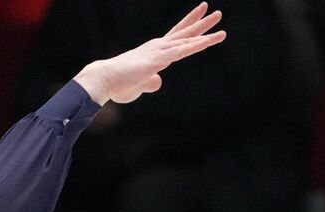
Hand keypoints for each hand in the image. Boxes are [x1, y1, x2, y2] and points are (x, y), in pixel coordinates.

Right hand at [74, 4, 226, 106]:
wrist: (104, 80)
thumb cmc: (120, 83)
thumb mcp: (140, 85)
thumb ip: (150, 82)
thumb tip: (158, 81)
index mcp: (155, 51)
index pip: (177, 36)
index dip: (191, 27)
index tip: (201, 16)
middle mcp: (158, 47)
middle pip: (184, 32)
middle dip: (201, 22)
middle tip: (217, 13)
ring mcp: (159, 52)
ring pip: (186, 40)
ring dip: (205, 32)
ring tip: (220, 23)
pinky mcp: (158, 60)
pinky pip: (181, 52)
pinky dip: (195, 46)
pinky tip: (207, 41)